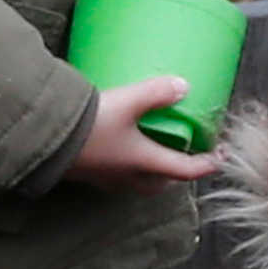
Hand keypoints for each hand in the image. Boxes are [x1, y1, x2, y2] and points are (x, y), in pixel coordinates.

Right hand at [68, 77, 220, 192]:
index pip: (186, 170)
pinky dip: (129, 165)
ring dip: (153, 171)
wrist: (45, 139)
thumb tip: (184, 85)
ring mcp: (108, 179)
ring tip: (155, 149)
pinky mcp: (90, 174)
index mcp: (146, 163)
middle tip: (186, 153)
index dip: (208, 163)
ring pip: (140, 182)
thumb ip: (156, 92)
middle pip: (163, 183)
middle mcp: (129, 177)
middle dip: (177, 172)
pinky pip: (118, 175)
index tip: (222, 155)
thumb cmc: (91, 124)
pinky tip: (121, 146)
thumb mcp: (128, 101)